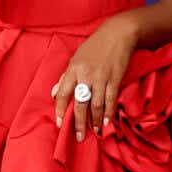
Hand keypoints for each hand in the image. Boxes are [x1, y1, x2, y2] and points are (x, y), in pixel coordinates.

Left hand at [50, 15, 138, 141]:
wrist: (117, 34)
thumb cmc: (95, 46)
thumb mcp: (76, 58)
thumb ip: (65, 77)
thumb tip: (53, 94)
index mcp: (74, 69)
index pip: (63, 92)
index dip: (60, 109)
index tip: (60, 123)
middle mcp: (86, 75)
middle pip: (81, 103)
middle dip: (79, 122)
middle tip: (79, 137)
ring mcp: (101, 77)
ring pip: (96, 104)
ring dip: (95, 121)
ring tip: (95, 133)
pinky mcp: (115, 78)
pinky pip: (110, 99)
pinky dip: (108, 112)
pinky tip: (106, 122)